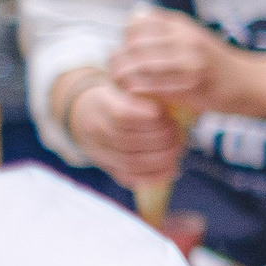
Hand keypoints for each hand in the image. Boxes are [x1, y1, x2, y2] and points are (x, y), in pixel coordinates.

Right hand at [67, 76, 187, 187]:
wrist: (85, 116)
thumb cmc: (117, 97)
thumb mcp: (125, 87)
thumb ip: (145, 95)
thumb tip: (180, 98)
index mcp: (101, 106)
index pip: (123, 115)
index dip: (147, 117)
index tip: (164, 112)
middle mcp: (97, 132)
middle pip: (130, 141)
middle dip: (161, 138)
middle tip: (178, 132)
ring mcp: (101, 153)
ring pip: (132, 162)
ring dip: (162, 157)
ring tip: (178, 148)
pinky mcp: (109, 169)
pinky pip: (131, 178)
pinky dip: (155, 176)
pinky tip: (172, 168)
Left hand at [109, 7, 251, 116]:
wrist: (253, 83)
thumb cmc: (219, 63)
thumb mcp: (194, 36)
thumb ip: (166, 28)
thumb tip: (134, 16)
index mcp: (183, 26)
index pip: (137, 24)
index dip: (125, 39)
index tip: (126, 51)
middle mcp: (186, 40)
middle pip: (135, 44)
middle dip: (119, 58)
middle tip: (116, 70)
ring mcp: (191, 63)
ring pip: (141, 65)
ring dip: (124, 75)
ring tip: (121, 83)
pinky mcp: (193, 87)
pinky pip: (154, 86)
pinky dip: (138, 90)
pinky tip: (134, 93)